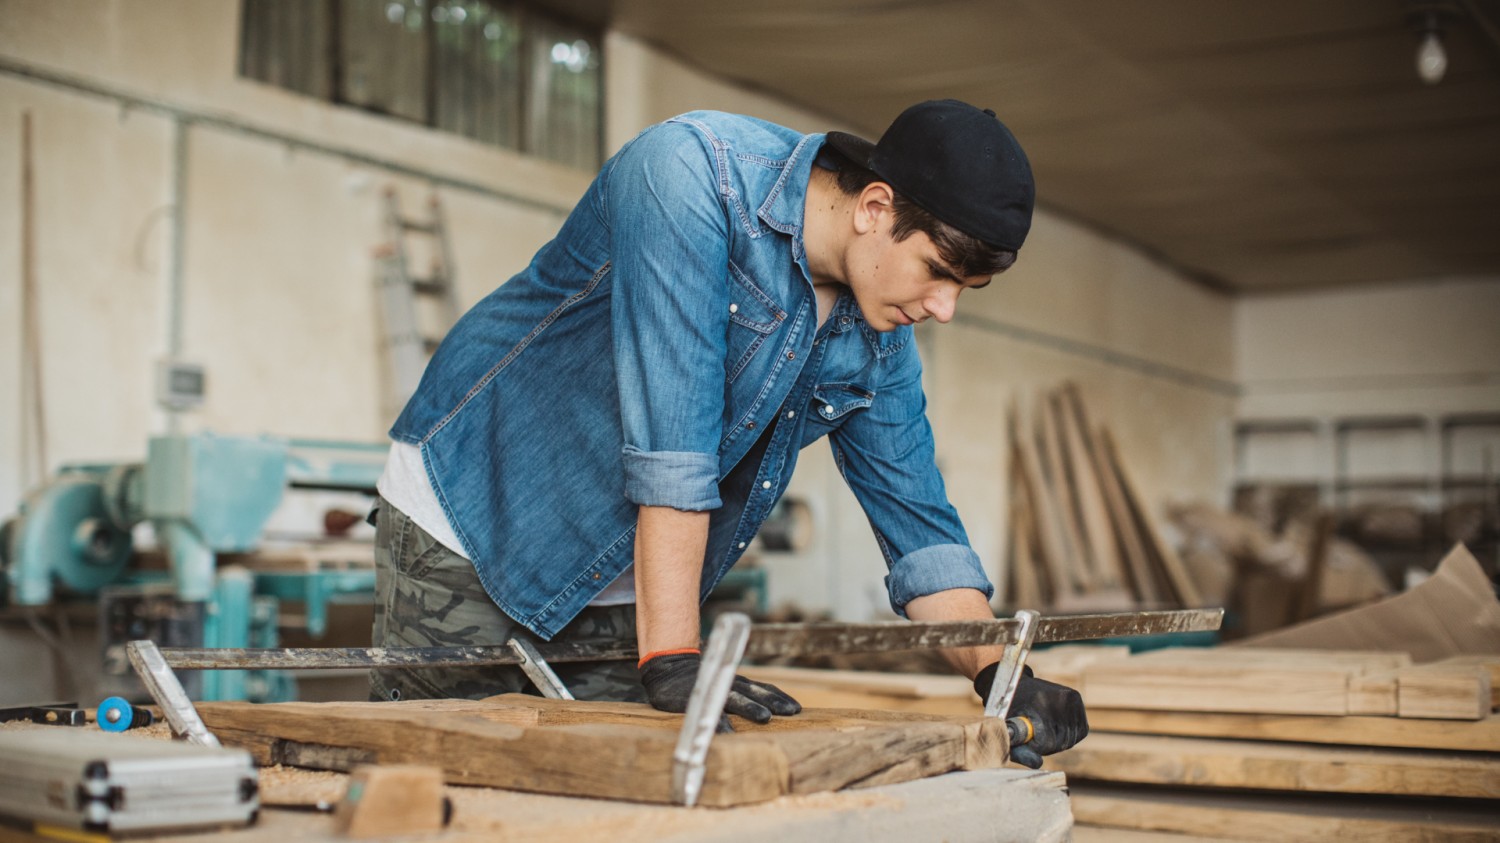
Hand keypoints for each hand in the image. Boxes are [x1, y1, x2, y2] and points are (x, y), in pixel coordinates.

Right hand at [639, 651, 801, 731]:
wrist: (668, 670)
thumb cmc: (701, 680)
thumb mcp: (725, 685)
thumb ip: (743, 696)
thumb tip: (768, 712)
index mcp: (737, 683)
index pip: (763, 688)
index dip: (780, 697)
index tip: (797, 709)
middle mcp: (728, 685)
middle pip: (755, 692)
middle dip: (773, 701)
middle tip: (792, 712)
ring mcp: (712, 691)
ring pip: (735, 698)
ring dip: (751, 707)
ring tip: (765, 717)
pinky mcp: (696, 700)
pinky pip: (709, 713)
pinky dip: (720, 723)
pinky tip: (729, 734)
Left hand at [973, 663, 1087, 768]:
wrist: (1013, 682)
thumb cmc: (1007, 709)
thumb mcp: (1007, 730)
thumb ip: (1019, 750)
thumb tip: (1038, 764)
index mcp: (1040, 703)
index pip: (1048, 741)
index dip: (1037, 747)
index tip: (1027, 740)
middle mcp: (1059, 697)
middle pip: (1062, 741)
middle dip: (1047, 746)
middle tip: (1033, 738)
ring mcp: (1070, 697)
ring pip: (1071, 738)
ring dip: (1057, 742)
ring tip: (1041, 731)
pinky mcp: (1076, 698)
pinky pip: (1081, 730)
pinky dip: (1069, 735)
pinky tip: (1055, 728)